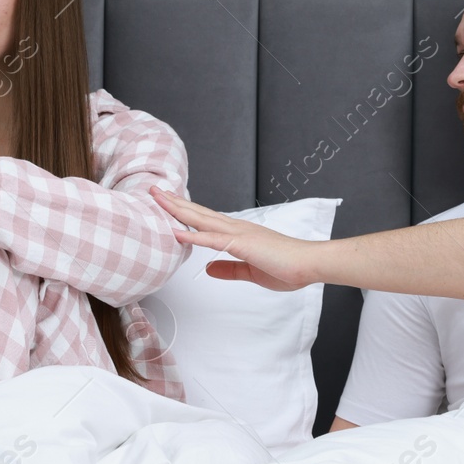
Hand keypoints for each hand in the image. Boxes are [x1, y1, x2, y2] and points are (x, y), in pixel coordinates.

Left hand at [148, 185, 320, 291]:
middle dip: (174, 203)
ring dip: (178, 210)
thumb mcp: (251, 271)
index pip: (205, 220)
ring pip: (202, 220)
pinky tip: (177, 232)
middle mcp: (236, 229)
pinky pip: (214, 241)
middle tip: (153, 191)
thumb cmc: (287, 267)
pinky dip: (193, 236)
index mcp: (237, 234)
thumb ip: (229, 269)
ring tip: (158, 200)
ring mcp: (239, 234)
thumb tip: (209, 269)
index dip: (184, 212)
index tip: (167, 204)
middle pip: (199, 213)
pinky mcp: (243, 245)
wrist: (310, 264)